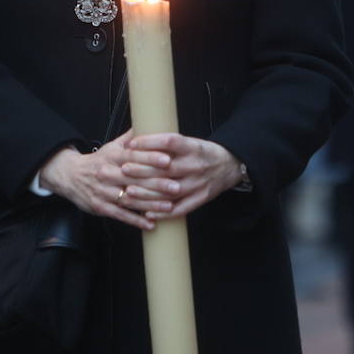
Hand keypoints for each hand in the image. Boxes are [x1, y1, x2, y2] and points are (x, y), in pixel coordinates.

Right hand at [37, 132, 166, 230]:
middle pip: (134, 178)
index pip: (133, 156)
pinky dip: (136, 220)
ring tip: (169, 206)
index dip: (150, 157)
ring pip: (130, 198)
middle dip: (157, 183)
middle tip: (176, 186)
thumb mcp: (112, 146)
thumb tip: (149, 121)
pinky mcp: (101, 207)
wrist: (70, 176)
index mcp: (112, 156)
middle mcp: (108, 173)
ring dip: (151, 204)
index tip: (167, 160)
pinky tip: (151, 224)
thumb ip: (131, 138)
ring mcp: (104, 192)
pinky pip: (121, 215)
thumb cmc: (98, 161)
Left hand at [121, 133, 244, 220]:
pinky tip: (147, 214)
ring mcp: (198, 184)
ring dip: (148, 193)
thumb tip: (138, 139)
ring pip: (170, 191)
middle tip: (123, 168)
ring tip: (128, 191)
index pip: (170, 142)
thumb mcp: (190, 141)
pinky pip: (180, 208)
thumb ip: (168, 144)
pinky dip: (163, 213)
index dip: (150, 142)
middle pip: (166, 168)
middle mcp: (196, 165)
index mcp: (193, 147)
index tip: (131, 144)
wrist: (229, 165)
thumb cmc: (203, 152)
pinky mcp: (200, 198)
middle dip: (142, 169)